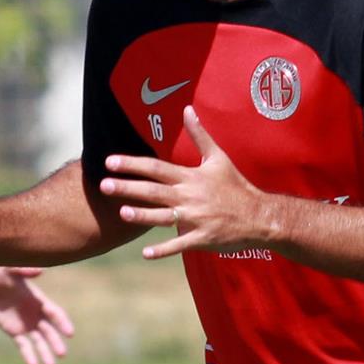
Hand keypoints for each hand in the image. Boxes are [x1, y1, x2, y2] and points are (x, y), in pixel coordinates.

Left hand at [0, 266, 75, 363]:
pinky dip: (28, 355)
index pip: (55, 313)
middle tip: (62, 354)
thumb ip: (23, 271)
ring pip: (39, 341)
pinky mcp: (14, 332)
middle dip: (55, 342)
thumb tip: (40, 271)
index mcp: (38, 299)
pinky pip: (23, 345)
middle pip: (49, 331)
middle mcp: (35, 314)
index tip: (70, 333)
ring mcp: (25, 324)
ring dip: (45, 353)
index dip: (62, 323)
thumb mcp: (9, 270)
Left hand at [98, 107, 271, 260]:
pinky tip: (145, 253)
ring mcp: (195, 218)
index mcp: (190, 177)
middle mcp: (189, 197)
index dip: (132, 164)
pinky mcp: (201, 238)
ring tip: (121, 212)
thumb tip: (187, 109)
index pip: (156, 168)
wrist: (259, 215)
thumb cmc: (236, 186)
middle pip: (153, 191)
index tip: (110, 162)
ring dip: (142, 216)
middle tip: (103, 185)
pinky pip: (179, 244)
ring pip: (163, 217)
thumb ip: (200, 135)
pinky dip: (163, 250)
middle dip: (128, 187)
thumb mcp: (218, 157)